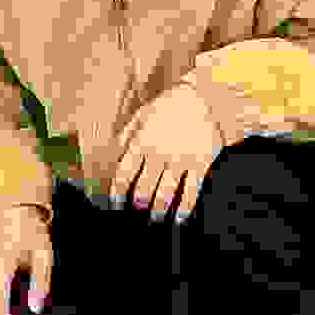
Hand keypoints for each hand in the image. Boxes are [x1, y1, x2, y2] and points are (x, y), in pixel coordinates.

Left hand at [104, 83, 226, 223]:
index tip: (116, 205)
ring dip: (158, 211)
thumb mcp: (141, 114)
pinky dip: (185, 208)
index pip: (123, 174)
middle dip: (138, 206)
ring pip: (165, 194)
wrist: (200, 94)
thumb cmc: (168, 104)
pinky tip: (180, 218)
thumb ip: (126, 135)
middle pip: (143, 189)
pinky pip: (191, 191)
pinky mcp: (200, 163)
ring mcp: (180, 160)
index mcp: (141, 143)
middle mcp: (158, 154)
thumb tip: (114, 153)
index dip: (117, 193)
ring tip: (155, 220)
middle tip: (138, 215)